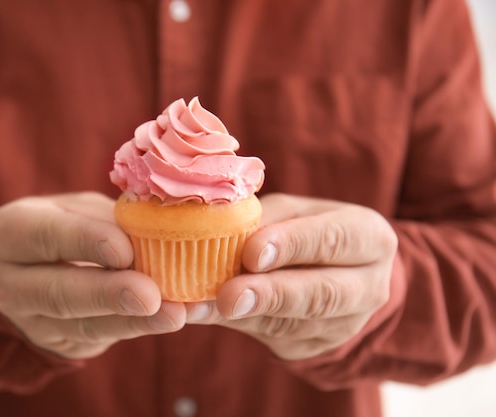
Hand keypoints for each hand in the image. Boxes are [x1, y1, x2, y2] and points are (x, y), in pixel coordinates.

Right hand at [0, 192, 185, 359]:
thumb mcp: (80, 210)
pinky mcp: (60, 344)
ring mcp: (33, 321)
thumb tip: (168, 229)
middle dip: (109, 294)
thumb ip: (113, 221)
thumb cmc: (67, 226)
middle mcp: (11, 282)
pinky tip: (172, 319)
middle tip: (151, 295)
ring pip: (83, 325)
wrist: (34, 269)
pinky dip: (141, 328)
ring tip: (174, 314)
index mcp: (12, 232)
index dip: (86, 241)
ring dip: (134, 321)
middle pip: (59, 293)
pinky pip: (101, 339)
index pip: (46, 236)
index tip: (124, 250)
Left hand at [185, 193, 397, 359]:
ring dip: (246, 316)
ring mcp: (347, 325)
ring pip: (295, 324)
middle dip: (271, 295)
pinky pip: (276, 339)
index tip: (252, 253)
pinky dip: (237, 325)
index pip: (334, 241)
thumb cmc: (311, 230)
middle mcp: (369, 287)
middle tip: (229, 295)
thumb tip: (221, 227)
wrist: (341, 274)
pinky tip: (205, 314)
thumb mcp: (297, 212)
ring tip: (204, 306)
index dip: (293, 246)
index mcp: (370, 238)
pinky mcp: (316, 348)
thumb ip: (268, 218)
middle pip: (321, 295)